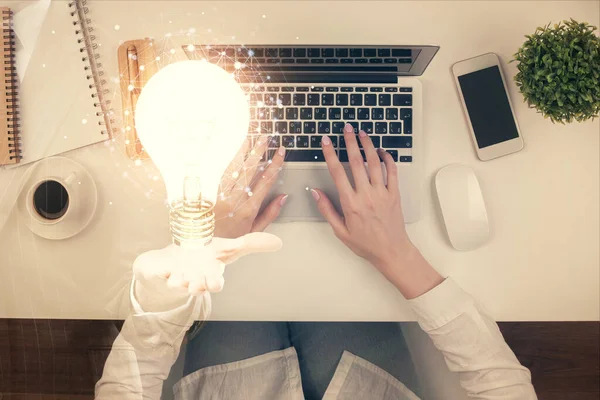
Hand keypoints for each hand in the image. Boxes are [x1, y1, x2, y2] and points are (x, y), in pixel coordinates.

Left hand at [133, 232, 281, 311]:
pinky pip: (158, 273)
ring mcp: (175, 276)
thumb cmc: (203, 257)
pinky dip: (160, 271)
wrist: (173, 260)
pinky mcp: (159, 270)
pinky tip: (163, 268)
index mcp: (210, 273)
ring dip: (178, 281)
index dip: (214, 283)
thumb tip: (279, 242)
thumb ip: (252, 244)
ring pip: (177, 283)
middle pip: (196, 286)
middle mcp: (193, 278)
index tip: (215, 283)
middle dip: (197, 286)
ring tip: (178, 278)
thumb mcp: (228, 248)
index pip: (214, 282)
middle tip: (196, 284)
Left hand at [214, 138, 286, 237]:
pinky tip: (236, 152)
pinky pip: (222, 172)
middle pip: (250, 170)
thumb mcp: (255, 231)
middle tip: (266, 138)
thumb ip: (270, 214)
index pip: (266, 181)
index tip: (280, 152)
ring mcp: (222, 194)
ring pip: (235, 168)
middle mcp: (235, 200)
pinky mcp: (212, 192)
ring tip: (251, 138)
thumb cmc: (230, 239)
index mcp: (248, 209)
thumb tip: (283, 198)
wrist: (202, 245)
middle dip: (259, 151)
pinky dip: (231, 160)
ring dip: (244, 151)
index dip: (274, 164)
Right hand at [312, 123, 441, 298]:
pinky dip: (387, 159)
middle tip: (346, 128)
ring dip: (368, 145)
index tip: (326, 141)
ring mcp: (382, 193)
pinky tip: (381, 151)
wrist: (391, 251)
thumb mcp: (340, 231)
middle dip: (350, 142)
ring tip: (362, 133)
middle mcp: (366, 195)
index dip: (330, 154)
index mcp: (350, 203)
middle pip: (356, 162)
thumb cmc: (365, 243)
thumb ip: (327, 209)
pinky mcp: (394, 194)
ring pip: (374, 163)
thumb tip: (314, 192)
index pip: (338, 173)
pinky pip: (392, 172)